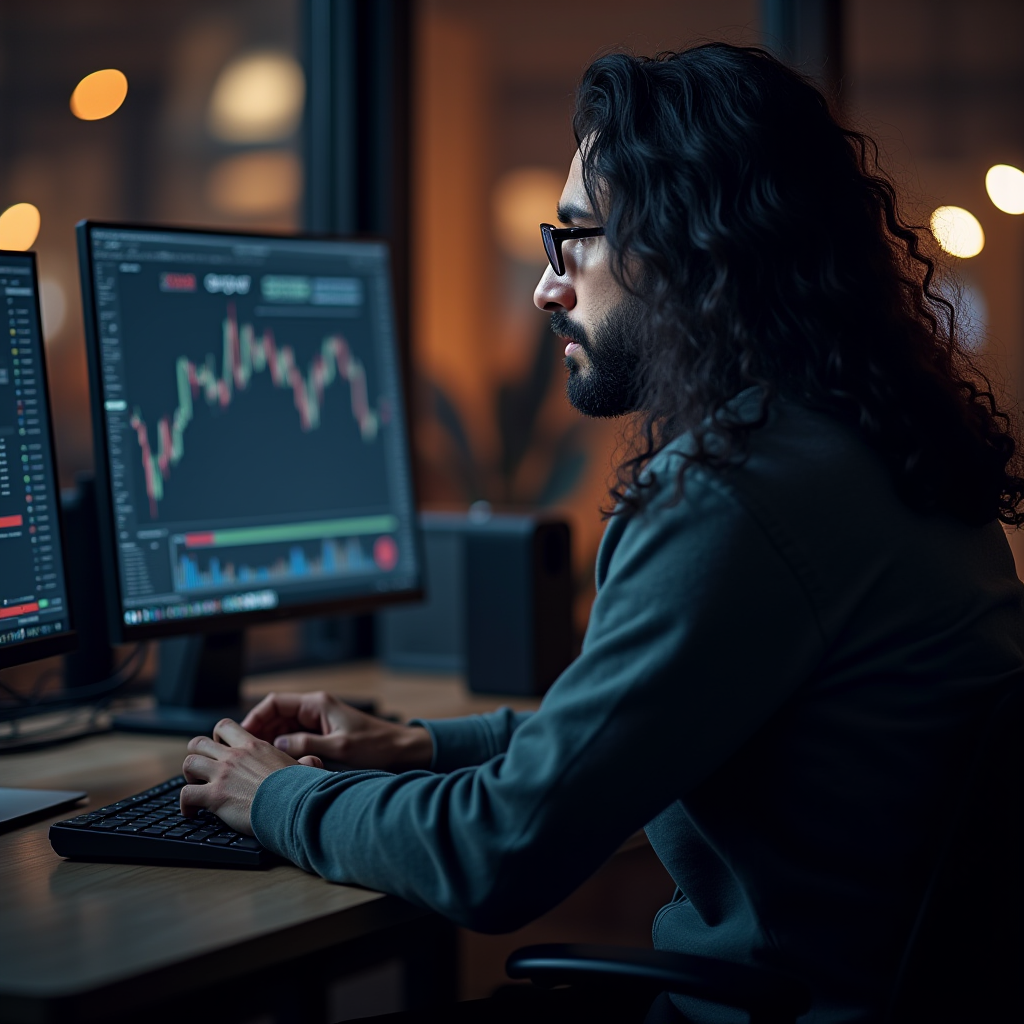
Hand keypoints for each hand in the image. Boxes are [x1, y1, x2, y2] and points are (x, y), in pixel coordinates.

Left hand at [180, 718, 323, 834]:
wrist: (293, 805)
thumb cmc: (299, 788)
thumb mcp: (303, 768)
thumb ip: (305, 761)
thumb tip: (313, 761)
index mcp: (253, 746)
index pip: (224, 727)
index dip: (217, 737)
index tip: (220, 750)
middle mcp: (234, 756)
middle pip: (198, 742)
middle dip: (196, 755)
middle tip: (203, 770)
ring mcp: (222, 774)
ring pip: (188, 763)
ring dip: (188, 776)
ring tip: (195, 787)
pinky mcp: (214, 796)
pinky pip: (186, 794)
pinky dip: (185, 804)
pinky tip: (192, 812)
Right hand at [240, 690, 432, 771]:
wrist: (401, 751)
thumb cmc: (376, 746)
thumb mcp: (339, 747)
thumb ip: (307, 745)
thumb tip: (278, 746)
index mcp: (318, 704)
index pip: (275, 703)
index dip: (255, 717)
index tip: (243, 735)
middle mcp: (315, 710)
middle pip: (275, 717)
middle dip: (258, 733)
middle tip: (244, 754)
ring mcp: (318, 724)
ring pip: (283, 730)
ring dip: (270, 744)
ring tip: (256, 763)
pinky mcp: (323, 737)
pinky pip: (295, 741)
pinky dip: (284, 751)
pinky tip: (278, 766)